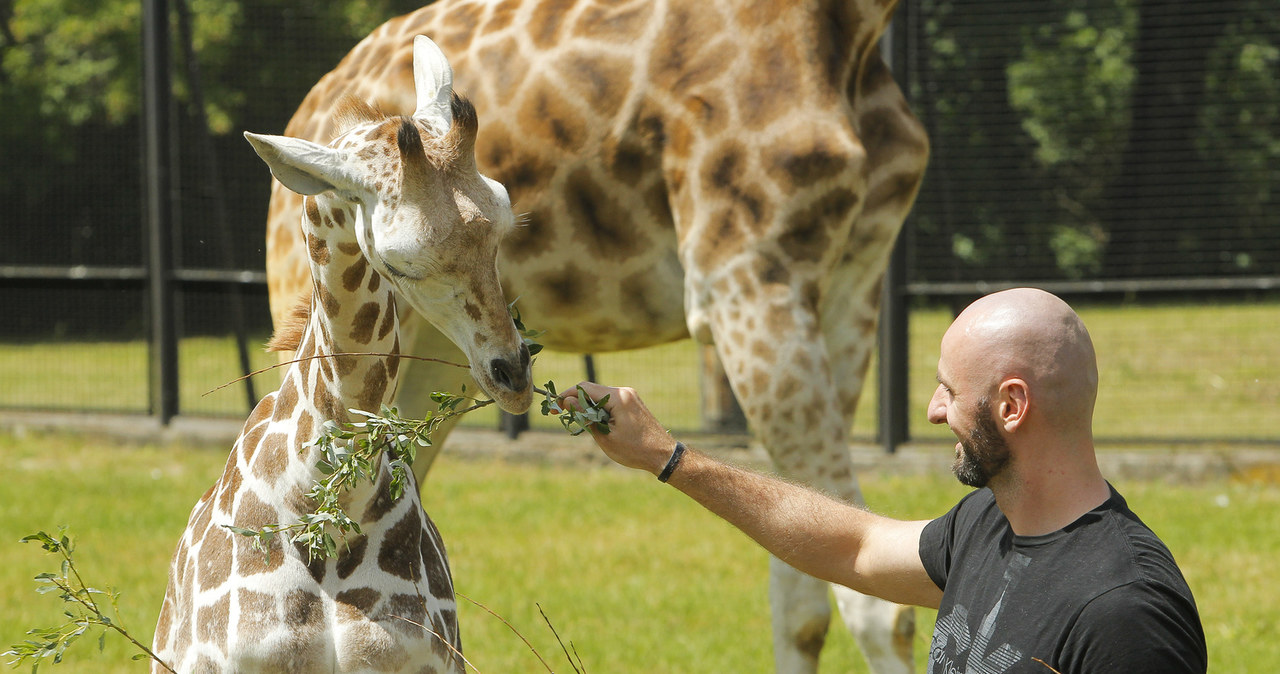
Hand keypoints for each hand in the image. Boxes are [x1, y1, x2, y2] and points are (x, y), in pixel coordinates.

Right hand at [560, 382, 677, 476]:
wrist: (663, 455)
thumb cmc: (635, 449)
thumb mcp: (605, 436)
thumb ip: (585, 417)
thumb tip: (567, 402)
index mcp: (618, 397)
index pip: (584, 388)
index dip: (566, 396)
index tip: (554, 407)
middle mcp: (624, 391)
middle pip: (591, 390)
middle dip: (575, 401)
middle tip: (561, 415)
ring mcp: (630, 396)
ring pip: (600, 395)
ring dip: (587, 406)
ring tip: (579, 423)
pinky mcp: (632, 403)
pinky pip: (609, 401)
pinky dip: (598, 409)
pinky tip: (594, 423)